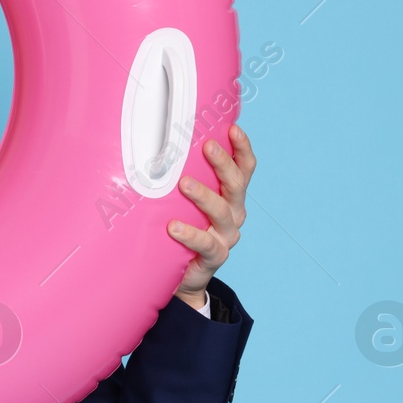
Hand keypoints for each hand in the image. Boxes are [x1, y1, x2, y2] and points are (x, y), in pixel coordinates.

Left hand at [168, 123, 255, 305]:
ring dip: (204, 195)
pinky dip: (190, 234)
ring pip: (221, 212)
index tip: (233, 128)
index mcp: (231, 196)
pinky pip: (205, 243)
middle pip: (236, 185)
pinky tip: (173, 227)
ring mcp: (227, 236)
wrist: (183, 275)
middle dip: (223, 163)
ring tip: (184, 183)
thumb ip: (183, 177)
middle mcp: (234, 213)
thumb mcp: (185, 201)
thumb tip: (157, 141)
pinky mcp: (215, 257)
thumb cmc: (181, 226)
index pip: (244, 169)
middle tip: (207, 146)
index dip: (242, 148)